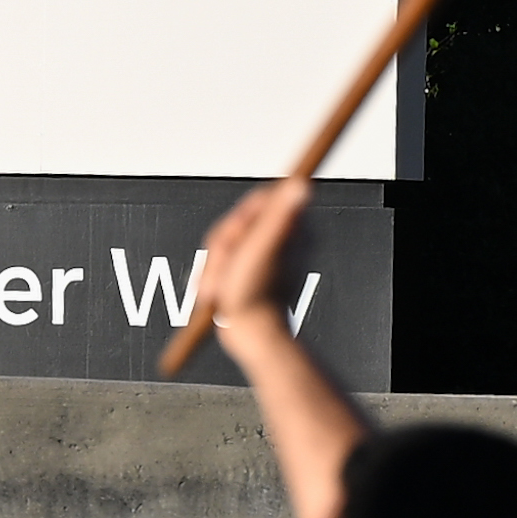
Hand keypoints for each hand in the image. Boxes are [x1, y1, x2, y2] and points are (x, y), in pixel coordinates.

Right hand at [190, 173, 314, 350]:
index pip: (258, 201)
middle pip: (237, 223)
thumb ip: (278, 214)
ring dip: (217, 265)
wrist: (251, 333)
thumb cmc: (256, 293)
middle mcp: (278, 240)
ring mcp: (262, 257)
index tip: (237, 241)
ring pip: (227, 244)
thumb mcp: (263, 246)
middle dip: (224, 247)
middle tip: (228, 269)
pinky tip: (218, 291)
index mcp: (287, 230)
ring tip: (222, 286)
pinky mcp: (249, 272)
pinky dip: (215, 276)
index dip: (239, 220)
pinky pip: (223, 262)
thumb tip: (301, 184)